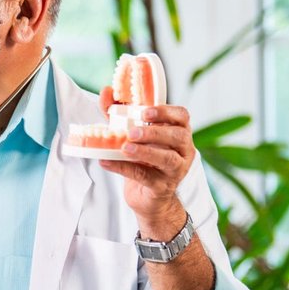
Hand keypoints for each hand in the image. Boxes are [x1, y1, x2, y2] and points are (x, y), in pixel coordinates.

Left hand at [97, 93, 196, 234]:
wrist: (149, 198)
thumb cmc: (142, 160)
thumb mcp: (131, 133)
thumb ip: (118, 112)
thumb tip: (106, 91)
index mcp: (177, 133)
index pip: (182, 116)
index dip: (166, 111)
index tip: (146, 111)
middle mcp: (182, 151)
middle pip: (178, 136)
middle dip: (155, 132)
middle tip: (132, 131)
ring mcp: (175, 170)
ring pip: (167, 159)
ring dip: (145, 151)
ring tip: (124, 147)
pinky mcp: (161, 187)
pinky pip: (145, 176)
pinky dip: (124, 168)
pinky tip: (106, 162)